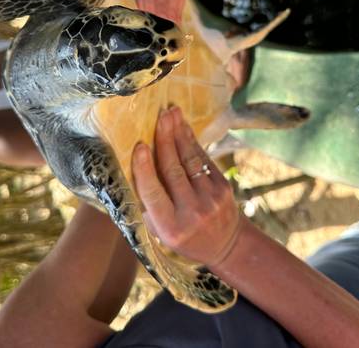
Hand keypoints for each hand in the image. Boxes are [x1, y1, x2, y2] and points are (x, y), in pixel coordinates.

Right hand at [132, 106, 241, 266]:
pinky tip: (183, 127)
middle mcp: (192, 213)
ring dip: (180, 134)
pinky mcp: (224, 187)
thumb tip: (132, 167)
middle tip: (159, 116)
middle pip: (174, 170)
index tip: (139, 146)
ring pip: (190, 160)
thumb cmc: (183, 235)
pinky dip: (192, 141)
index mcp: (170, 227)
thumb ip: (149, 204)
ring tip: (171, 113)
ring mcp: (211, 199)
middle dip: (165, 140)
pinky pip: (204, 159)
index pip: (154, 193)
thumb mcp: (162, 231)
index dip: (145, 169)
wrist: (226, 244)